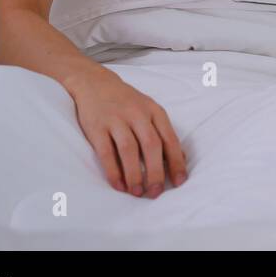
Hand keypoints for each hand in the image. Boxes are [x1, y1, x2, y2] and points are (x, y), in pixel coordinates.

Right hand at [69, 71, 188, 196]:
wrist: (95, 83)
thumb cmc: (127, 102)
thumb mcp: (150, 111)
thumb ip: (163, 133)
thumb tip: (180, 160)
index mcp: (155, 111)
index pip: (169, 139)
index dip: (176, 162)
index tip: (179, 182)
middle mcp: (137, 114)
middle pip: (151, 145)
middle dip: (156, 172)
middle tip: (155, 193)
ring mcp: (116, 119)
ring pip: (129, 149)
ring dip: (134, 174)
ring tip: (137, 192)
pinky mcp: (97, 127)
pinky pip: (106, 152)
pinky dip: (113, 171)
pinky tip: (118, 185)